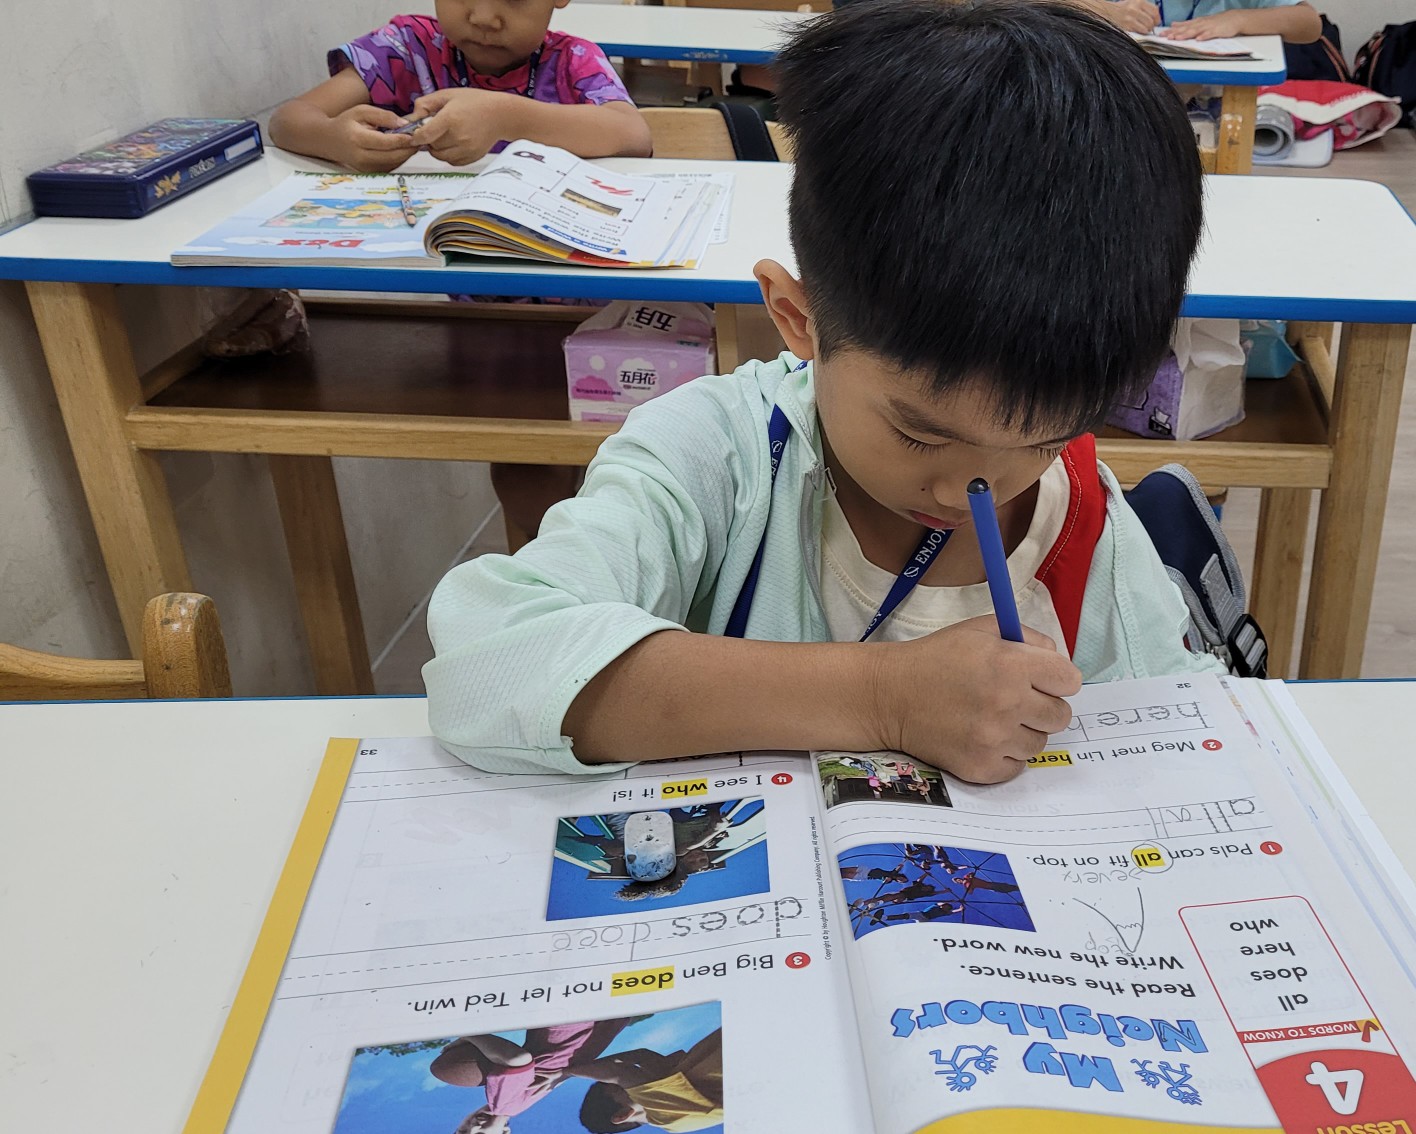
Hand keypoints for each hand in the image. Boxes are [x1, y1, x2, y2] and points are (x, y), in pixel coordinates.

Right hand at [328, 104, 418, 171]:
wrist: (331, 141)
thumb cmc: (347, 123)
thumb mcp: (362, 111)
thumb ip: (383, 116)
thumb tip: (403, 124)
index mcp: (357, 139)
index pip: (385, 142)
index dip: (402, 139)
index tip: (415, 133)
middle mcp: (362, 157)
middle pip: (393, 156)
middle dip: (409, 148)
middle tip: (420, 138)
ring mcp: (367, 168)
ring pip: (394, 163)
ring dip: (406, 154)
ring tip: (414, 142)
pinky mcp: (371, 173)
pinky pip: (391, 167)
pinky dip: (400, 158)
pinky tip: (403, 148)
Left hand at [408, 88, 517, 165]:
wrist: (500, 114)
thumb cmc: (474, 102)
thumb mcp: (448, 95)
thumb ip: (426, 104)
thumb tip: (412, 117)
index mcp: (450, 118)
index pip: (424, 135)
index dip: (415, 137)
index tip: (414, 135)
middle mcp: (458, 136)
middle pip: (431, 146)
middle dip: (429, 139)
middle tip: (435, 129)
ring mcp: (466, 149)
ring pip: (440, 156)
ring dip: (438, 148)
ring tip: (445, 136)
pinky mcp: (472, 157)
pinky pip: (452, 161)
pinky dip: (448, 155)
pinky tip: (454, 143)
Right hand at [867, 616, 1081, 783]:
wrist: (889, 695)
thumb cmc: (936, 658)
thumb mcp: (981, 630)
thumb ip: (1028, 639)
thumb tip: (1057, 660)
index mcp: (1012, 665)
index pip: (1070, 680)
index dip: (1056, 678)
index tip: (1039, 679)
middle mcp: (1008, 704)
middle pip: (1061, 716)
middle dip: (1043, 706)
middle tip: (1016, 700)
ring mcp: (994, 740)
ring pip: (1039, 744)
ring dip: (1023, 732)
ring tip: (994, 719)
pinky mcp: (981, 767)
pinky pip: (1016, 766)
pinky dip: (1005, 755)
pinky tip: (983, 738)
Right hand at [1105, 0, 1160, 33]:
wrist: (1107, 13)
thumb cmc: (1122, 9)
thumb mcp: (1134, 3)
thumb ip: (1145, 8)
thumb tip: (1155, 16)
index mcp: (1139, 1)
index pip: (1155, 10)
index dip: (1157, 18)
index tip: (1156, 22)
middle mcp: (1135, 8)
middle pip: (1151, 20)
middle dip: (1151, 26)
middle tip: (1149, 27)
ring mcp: (1130, 18)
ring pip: (1147, 26)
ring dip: (1147, 30)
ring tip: (1143, 29)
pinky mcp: (1127, 26)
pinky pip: (1140, 31)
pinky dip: (1141, 32)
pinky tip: (1138, 31)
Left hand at [1161, 11, 1245, 38]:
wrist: (1234, 18)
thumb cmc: (1216, 22)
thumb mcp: (1199, 22)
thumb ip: (1186, 24)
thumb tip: (1173, 24)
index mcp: (1196, 23)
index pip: (1181, 27)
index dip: (1170, 30)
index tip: (1160, 34)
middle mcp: (1200, 24)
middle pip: (1186, 29)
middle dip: (1175, 33)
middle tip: (1165, 37)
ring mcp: (1209, 27)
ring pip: (1196, 31)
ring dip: (1186, 34)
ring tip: (1178, 38)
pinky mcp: (1217, 31)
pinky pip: (1210, 34)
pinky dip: (1205, 36)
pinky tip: (1199, 39)